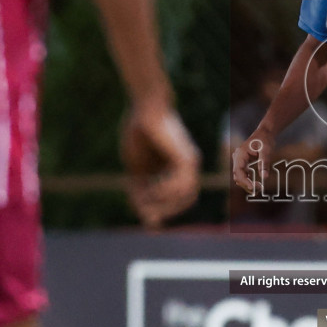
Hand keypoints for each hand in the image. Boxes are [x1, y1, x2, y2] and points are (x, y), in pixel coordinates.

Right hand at [121, 101, 200, 228]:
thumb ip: (140, 192)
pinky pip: (183, 184)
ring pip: (187, 195)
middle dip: (165, 210)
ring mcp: (191, 161)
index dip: (162, 209)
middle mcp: (190, 166)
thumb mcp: (136, 169)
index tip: (144, 214)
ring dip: (164, 202)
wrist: (143, 108)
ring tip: (144, 195)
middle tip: (146, 214)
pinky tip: (152, 187)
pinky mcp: (187, 157)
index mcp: (179, 169)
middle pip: (186, 201)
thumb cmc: (139, 134)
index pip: (178, 199)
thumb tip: (145, 219)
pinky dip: (166, 191)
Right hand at [231, 128, 273, 194]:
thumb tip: (265, 177)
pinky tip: (257, 184)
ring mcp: (239, 160)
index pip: (238, 171)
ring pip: (239, 176)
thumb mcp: (267, 150)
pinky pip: (242, 174)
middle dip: (246, 184)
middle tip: (260, 188)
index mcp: (240, 153)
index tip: (253, 188)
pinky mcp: (243, 163)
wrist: (265, 133)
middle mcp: (237, 157)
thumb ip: (264, 163)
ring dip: (247, 184)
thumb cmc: (265, 140)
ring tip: (259, 188)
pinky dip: (248, 180)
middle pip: (237, 175)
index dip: (244, 181)